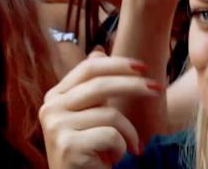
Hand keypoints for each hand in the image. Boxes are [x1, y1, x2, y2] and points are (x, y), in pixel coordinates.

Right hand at [40, 52, 163, 168]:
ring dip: (129, 133)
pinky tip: (114, 160)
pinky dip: (122, 147)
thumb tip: (97, 50)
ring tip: (128, 147)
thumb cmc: (89, 152)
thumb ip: (91, 87)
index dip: (118, 64)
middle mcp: (50, 109)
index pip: (89, 69)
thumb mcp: (89, 115)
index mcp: (55, 96)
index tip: (143, 66)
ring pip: (110, 114)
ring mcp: (56, 127)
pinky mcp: (68, 146)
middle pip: (100, 85)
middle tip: (157, 89)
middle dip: (134, 85)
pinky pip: (111, 135)